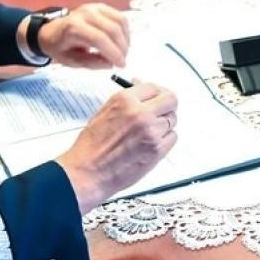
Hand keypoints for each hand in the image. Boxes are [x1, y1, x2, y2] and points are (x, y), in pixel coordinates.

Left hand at [38, 3, 130, 66]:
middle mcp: (85, 14)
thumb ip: (91, 63)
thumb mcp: (71, 61)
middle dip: (122, 48)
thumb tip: (111, 63)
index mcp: (73, 27)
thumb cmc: (60, 46)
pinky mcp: (101, 7)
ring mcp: (94, 8)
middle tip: (122, 60)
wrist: (51, 31)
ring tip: (122, 52)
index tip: (121, 65)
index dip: (114, 53)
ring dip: (125, 39)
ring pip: (120, 22)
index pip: (100, 39)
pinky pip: (120, 17)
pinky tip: (121, 42)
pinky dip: (125, 31)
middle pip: (112, 29)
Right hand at [57, 81, 177, 212]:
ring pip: (172, 120)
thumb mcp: (105, 113)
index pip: (153, 87)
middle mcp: (140, 113)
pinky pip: (172, 137)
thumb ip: (126, 100)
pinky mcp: (157, 150)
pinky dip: (165, 139)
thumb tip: (139, 87)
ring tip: (148, 133)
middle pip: (170, 100)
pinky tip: (151, 143)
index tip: (157, 96)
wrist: (87, 172)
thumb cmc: (91, 147)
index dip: (156, 92)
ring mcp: (151, 132)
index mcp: (125, 101)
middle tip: (162, 110)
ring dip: (164, 124)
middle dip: (167, 104)